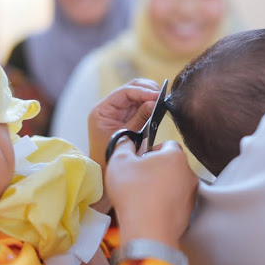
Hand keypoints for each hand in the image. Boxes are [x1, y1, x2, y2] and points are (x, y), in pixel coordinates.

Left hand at [88, 79, 158, 213]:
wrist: (105, 175)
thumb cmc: (112, 159)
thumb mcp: (128, 137)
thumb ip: (140, 118)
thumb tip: (154, 102)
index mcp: (102, 111)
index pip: (124, 92)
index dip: (142, 92)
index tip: (157, 96)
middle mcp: (109, 108)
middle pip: (131, 88)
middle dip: (147, 90)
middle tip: (163, 97)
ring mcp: (118, 111)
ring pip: (137, 94)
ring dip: (150, 95)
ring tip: (162, 101)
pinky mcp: (127, 116)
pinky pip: (141, 105)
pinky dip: (150, 104)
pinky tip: (160, 107)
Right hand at [106, 139, 198, 249]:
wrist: (148, 232)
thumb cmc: (134, 193)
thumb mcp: (120, 162)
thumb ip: (124, 145)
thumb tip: (126, 140)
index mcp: (175, 156)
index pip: (167, 144)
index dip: (152, 150)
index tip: (140, 160)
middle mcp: (189, 173)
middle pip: (172, 165)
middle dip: (157, 169)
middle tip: (139, 178)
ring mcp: (191, 195)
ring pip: (175, 184)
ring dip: (162, 187)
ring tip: (143, 197)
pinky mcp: (189, 213)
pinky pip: (176, 203)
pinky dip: (166, 204)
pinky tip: (150, 210)